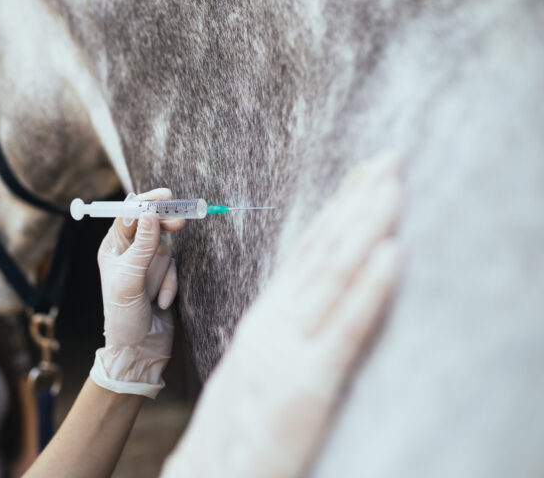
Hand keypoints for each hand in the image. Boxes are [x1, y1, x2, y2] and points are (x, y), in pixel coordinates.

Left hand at [90, 188, 184, 397]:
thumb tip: (150, 214)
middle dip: (164, 225)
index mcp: (112, 249)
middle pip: (150, 225)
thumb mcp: (130, 280)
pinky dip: (171, 285)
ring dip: (165, 273)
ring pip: (166, 249)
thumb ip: (142, 246)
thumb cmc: (124, 318)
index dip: (146, 204)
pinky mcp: (163, 277)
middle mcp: (128, 253)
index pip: (129, 216)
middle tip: (180, 220)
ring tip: (156, 295)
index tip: (164, 197)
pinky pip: (175, 269)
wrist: (139, 350)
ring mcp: (147, 265)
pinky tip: (161, 304)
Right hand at [162, 151, 405, 476]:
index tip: (364, 176)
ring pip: (333, 277)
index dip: (338, 210)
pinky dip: (369, 290)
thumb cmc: (240, 424)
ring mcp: (289, 350)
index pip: (307, 253)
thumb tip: (316, 296)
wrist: (211, 473)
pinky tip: (392, 254)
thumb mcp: (261, 363)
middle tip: (390, 159)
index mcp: (268, 318)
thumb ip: (287, 328)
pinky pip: (344, 330)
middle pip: (323, 252)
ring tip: (393, 186)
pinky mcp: (307, 385)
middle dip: (359, 202)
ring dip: (366, 227)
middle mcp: (276, 323)